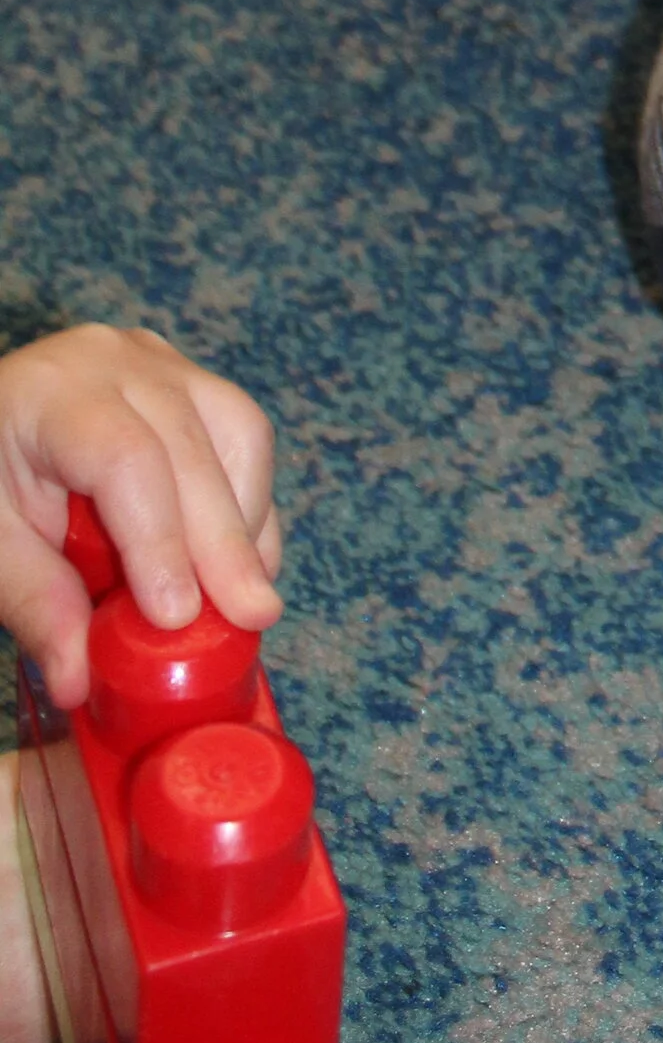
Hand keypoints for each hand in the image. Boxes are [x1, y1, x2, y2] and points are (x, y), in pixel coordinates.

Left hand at [0, 331, 279, 714]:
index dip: (159, 539)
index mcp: (54, 393)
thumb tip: (81, 680)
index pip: (125, 459)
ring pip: (238, 432)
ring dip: (246, 521)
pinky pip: (243, 437)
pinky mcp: (191, 383)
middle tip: (249, 617)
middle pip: (191, 449)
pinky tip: (244, 564)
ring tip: (246, 597)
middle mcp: (118, 362)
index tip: (175, 616)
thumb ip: (34, 602)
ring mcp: (163, 365)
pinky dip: (249, 506)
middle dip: (223, 544)